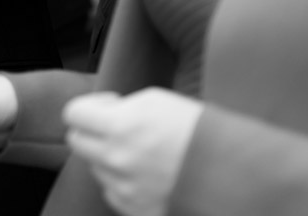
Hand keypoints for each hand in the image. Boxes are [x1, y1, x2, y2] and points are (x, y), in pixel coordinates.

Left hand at [62, 88, 202, 215]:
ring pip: (95, 168)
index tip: (109, 105)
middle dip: (93, 131)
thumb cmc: (200, 131)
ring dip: (109, 157)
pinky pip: (112, 193)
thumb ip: (123, 106)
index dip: (90, 106)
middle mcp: (116, 160)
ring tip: (141, 152)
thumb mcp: (158, 101)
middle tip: (118, 127)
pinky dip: (122, 182)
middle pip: (77, 142)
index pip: (73, 114)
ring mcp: (125, 189)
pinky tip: (146, 174)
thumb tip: (106, 113)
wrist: (234, 174)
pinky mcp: (136, 210)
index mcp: (121, 126)